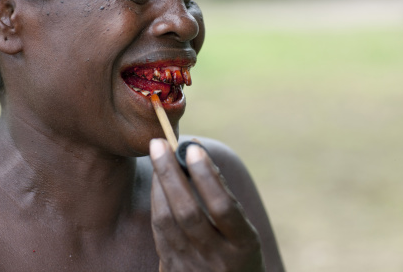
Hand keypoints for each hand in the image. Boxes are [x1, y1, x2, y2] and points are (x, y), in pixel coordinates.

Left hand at [150, 139, 264, 271]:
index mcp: (243, 247)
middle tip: (159, 143)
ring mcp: (192, 267)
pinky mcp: (172, 271)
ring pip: (166, 222)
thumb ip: (224, 197)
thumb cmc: (239, 255)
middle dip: (170, 173)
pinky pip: (159, 232)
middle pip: (187, 212)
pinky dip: (157, 201)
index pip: (222, 207)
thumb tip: (197, 153)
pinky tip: (157, 182)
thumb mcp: (245, 232)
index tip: (193, 147)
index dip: (207, 176)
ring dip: (159, 184)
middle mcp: (217, 259)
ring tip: (157, 155)